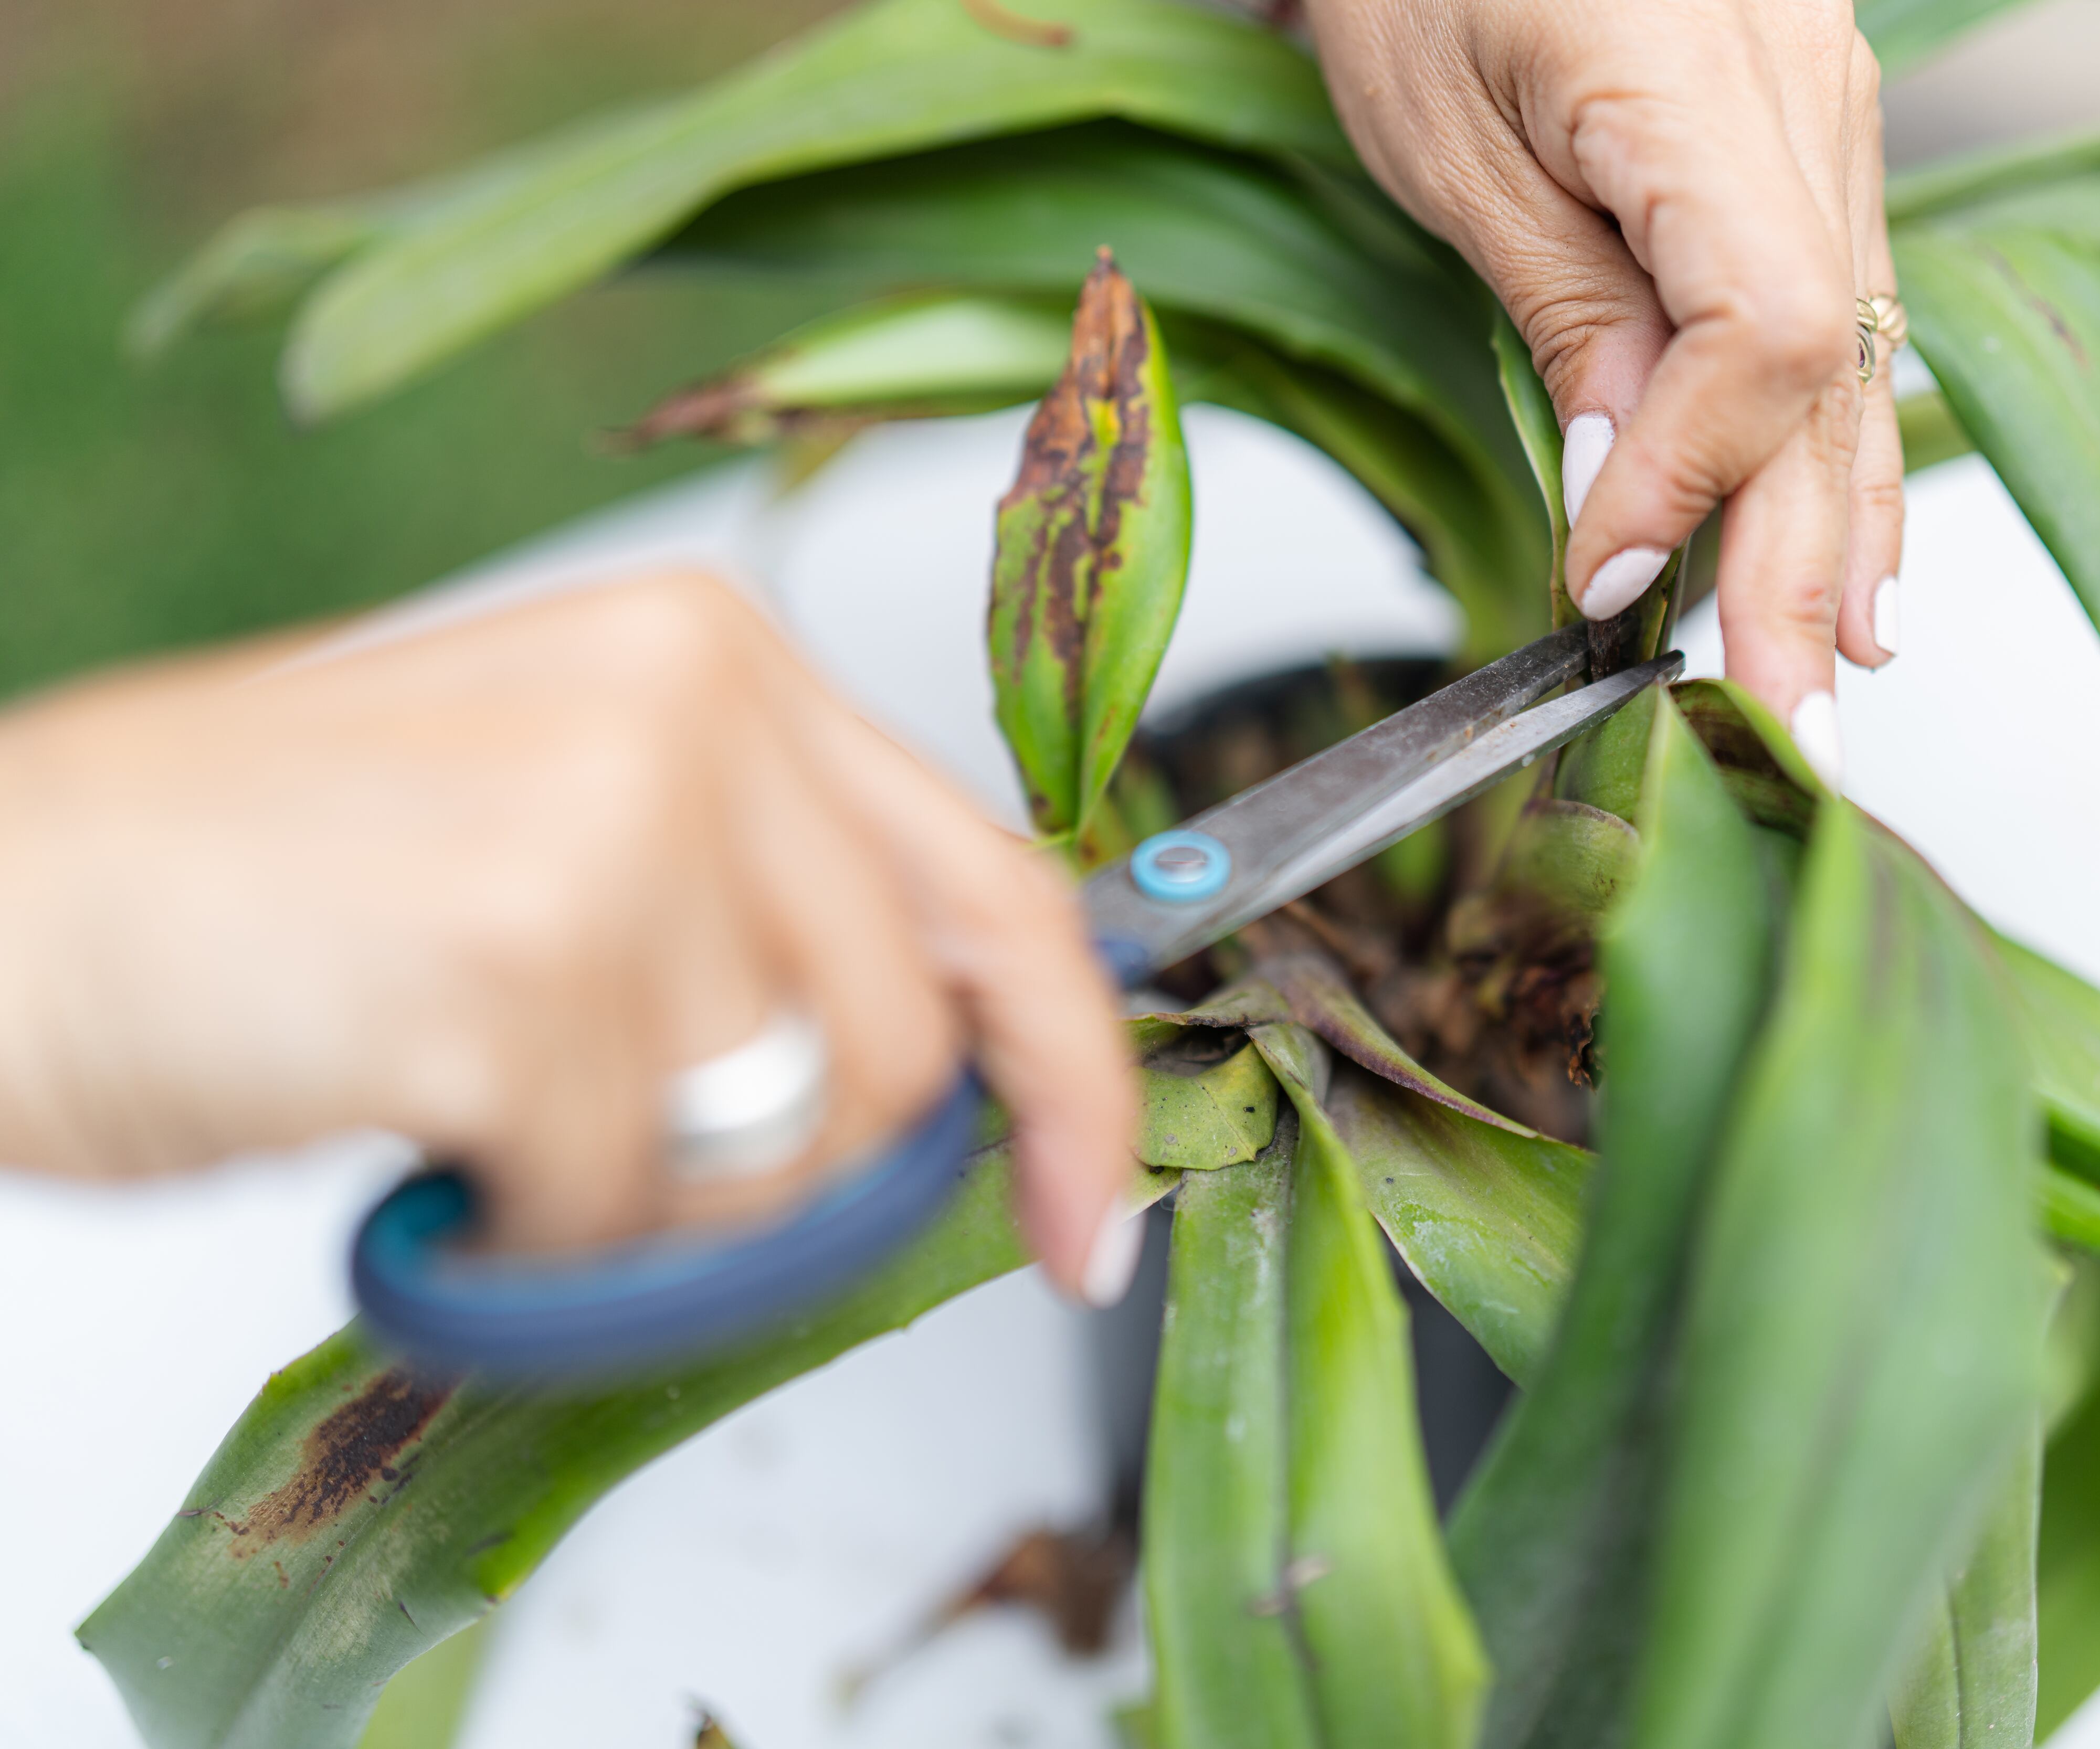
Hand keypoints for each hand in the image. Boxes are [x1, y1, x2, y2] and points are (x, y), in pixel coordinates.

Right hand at [0, 574, 1139, 1298]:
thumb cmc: (256, 890)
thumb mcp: (563, 831)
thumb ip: (762, 914)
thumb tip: (939, 1065)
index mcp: (719, 663)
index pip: (1001, 888)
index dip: (1077, 1073)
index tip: (1094, 1207)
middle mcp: (691, 709)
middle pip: (904, 1050)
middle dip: (793, 1170)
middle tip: (627, 1155)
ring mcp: (609, 826)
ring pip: (774, 1141)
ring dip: (636, 1197)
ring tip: (485, 1111)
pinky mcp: (516, 965)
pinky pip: (622, 1200)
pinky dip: (525, 1230)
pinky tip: (418, 1136)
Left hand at [1301, 0, 1901, 781]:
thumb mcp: (1447, 136)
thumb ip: (1565, 308)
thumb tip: (1630, 494)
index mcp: (1699, 74)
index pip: (1761, 332)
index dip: (1692, 479)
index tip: (1601, 581)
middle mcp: (1807, 93)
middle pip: (1829, 375)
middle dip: (1795, 569)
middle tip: (1781, 734)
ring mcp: (1831, 112)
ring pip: (1859, 359)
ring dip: (1842, 532)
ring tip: (1828, 675)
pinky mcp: (1813, 138)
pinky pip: (1848, 316)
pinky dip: (1842, 447)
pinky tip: (1852, 554)